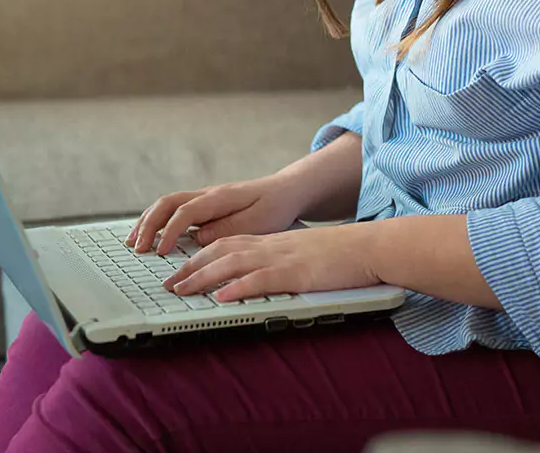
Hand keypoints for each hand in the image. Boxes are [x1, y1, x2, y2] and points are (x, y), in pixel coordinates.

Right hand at [126, 173, 301, 256]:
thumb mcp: (258, 222)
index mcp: (220, 198)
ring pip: (166, 204)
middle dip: (148, 225)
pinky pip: (173, 210)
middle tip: (137, 249)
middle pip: (167, 203)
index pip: (185, 212)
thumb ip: (227, 230)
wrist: (286, 191)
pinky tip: (148, 236)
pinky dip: (156, 221)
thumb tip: (197, 239)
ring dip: (147, 222)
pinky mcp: (204, 205)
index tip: (160, 252)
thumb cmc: (275, 207)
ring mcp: (203, 198)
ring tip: (132, 243)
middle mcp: (207, 194)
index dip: (170, 232)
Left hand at [165, 222, 381, 301]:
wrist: (371, 246)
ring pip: (233, 262)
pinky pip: (261, 279)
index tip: (180, 271)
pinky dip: (238, 287)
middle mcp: (272, 247)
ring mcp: (283, 258)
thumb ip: (281, 262)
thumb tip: (259, 278)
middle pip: (221, 251)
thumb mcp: (304, 254)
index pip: (227, 244)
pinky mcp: (297, 273)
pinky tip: (221, 296)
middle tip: (169, 283)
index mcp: (273, 243)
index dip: (200, 257)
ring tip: (181, 290)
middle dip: (191, 267)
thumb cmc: (342, 255)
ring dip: (203, 277)